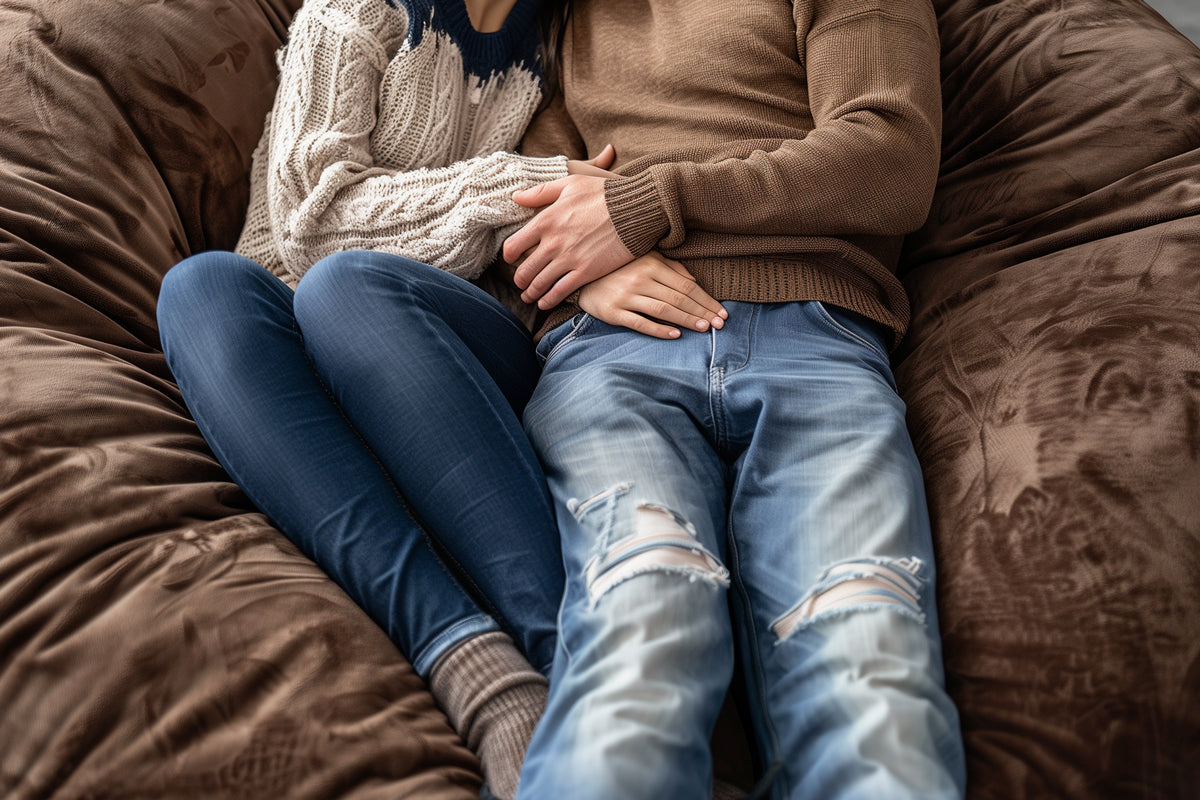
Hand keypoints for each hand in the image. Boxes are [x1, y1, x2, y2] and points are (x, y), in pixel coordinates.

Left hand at [504, 149, 632, 309]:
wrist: (636, 209)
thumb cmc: (605, 193)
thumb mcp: (570, 184)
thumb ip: (541, 192)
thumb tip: (516, 197)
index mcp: (545, 221)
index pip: (514, 246)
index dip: (509, 256)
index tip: (512, 260)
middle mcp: (553, 243)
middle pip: (525, 270)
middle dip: (520, 280)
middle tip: (521, 284)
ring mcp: (569, 259)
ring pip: (540, 284)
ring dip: (531, 293)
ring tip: (529, 297)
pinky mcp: (586, 272)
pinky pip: (560, 292)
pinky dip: (549, 300)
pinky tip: (545, 303)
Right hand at [578, 252, 726, 338]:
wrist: (581, 278)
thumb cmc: (619, 268)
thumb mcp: (645, 258)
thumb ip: (671, 267)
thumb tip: (695, 282)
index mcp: (651, 265)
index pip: (686, 285)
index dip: (706, 300)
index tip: (721, 312)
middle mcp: (640, 279)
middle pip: (678, 298)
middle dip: (702, 312)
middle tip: (720, 324)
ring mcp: (626, 297)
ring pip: (664, 310)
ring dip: (687, 320)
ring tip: (704, 329)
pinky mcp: (614, 313)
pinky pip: (641, 323)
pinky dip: (660, 330)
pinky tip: (676, 335)